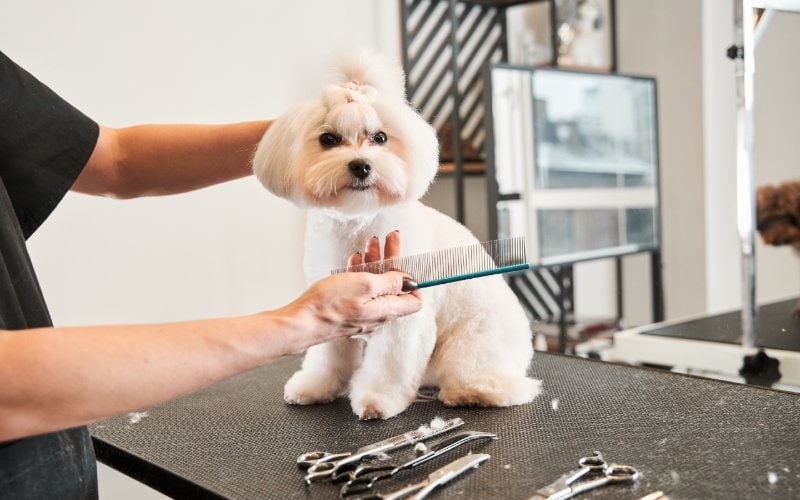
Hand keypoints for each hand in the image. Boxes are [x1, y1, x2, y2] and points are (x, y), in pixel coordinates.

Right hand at [286, 231, 420, 342]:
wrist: (301, 322)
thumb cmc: (331, 304)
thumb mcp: (366, 284)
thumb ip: (391, 282)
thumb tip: (410, 281)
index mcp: (387, 310)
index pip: (415, 300)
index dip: (414, 280)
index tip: (406, 261)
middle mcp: (378, 315)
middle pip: (394, 287)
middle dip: (392, 260)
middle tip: (389, 238)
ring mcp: (362, 314)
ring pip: (376, 287)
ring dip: (375, 263)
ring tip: (370, 244)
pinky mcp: (348, 312)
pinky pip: (361, 292)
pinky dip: (361, 274)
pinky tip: (354, 261)